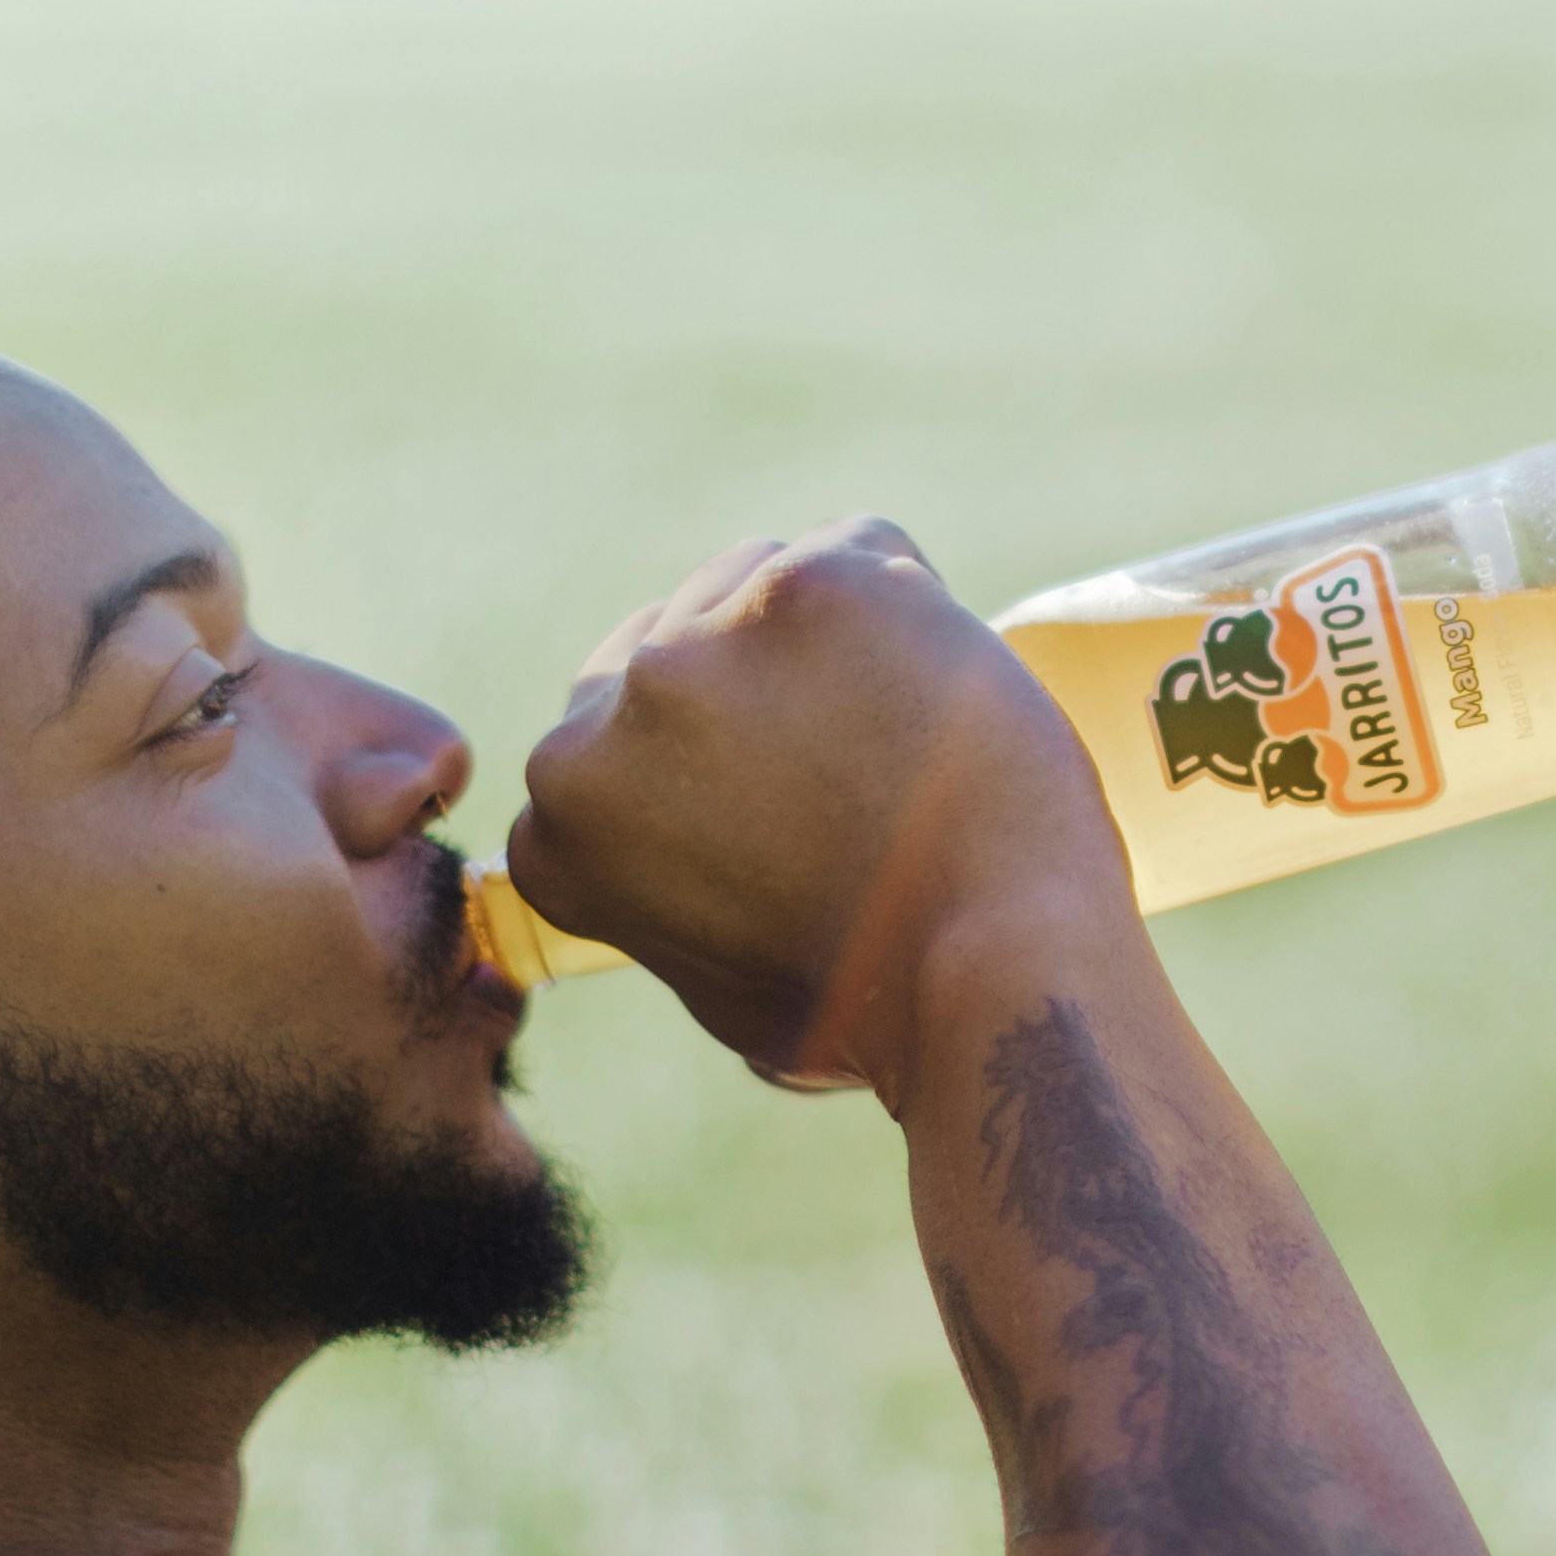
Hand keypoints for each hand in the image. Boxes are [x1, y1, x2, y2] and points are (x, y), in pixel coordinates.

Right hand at [506, 521, 1135, 1097]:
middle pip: (667, 647)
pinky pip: (857, 550)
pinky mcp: (814, 582)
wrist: (992, 965)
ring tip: (899, 735)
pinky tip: (939, 683)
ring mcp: (709, 633)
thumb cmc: (871, 1005)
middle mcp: (613, 709)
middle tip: (843, 764)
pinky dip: (903, 602)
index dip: (688, 760)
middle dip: (740, 691)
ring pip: (753, 580)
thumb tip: (679, 859)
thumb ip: (662, 888)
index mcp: (563, 811)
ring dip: (815, 636)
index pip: (602, 740)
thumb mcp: (713, 979)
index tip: (756, 795)